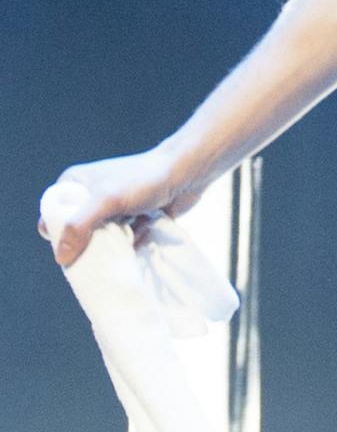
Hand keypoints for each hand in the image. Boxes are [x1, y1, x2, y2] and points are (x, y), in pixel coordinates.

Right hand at [38, 147, 207, 266]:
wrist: (189, 173)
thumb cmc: (146, 180)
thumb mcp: (107, 200)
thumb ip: (80, 226)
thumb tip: (61, 257)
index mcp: (75, 183)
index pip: (52, 217)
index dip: (60, 236)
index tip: (76, 250)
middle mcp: (90, 194)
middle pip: (77, 231)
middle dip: (90, 244)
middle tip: (105, 248)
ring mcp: (112, 207)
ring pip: (101, 238)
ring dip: (113, 244)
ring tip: (129, 237)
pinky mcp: (132, 217)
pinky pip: (123, 239)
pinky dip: (131, 242)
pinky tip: (144, 233)